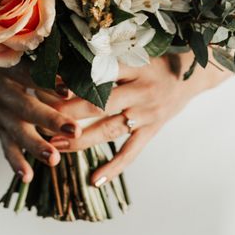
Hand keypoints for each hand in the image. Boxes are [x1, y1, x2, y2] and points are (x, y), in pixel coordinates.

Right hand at [0, 50, 82, 182]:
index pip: (30, 75)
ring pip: (17, 132)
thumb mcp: (20, 48)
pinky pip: (6, 146)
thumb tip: (79, 67)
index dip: (48, 82)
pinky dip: (16, 163)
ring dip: (36, 147)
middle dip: (51, 121)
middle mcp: (2, 91)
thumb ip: (46, 59)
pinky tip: (28, 177)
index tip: (68, 91)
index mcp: (9, 68)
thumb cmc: (7, 53)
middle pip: (27, 108)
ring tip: (55, 159)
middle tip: (75, 131)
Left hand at [50, 52, 226, 186]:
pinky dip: (114, 167)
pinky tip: (94, 180)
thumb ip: (107, 60)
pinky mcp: (152, 130)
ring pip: (110, 130)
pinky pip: (131, 152)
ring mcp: (147, 114)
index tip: (44, 87)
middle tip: (41, 121)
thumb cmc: (156, 62)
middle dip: (68, 114)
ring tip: (55, 146)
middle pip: (99, 104)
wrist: (193, 75)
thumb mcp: (134, 54)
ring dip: (81, 140)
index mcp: (133, 68)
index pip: (97, 75)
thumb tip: (68, 63)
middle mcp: (140, 91)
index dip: (72, 82)